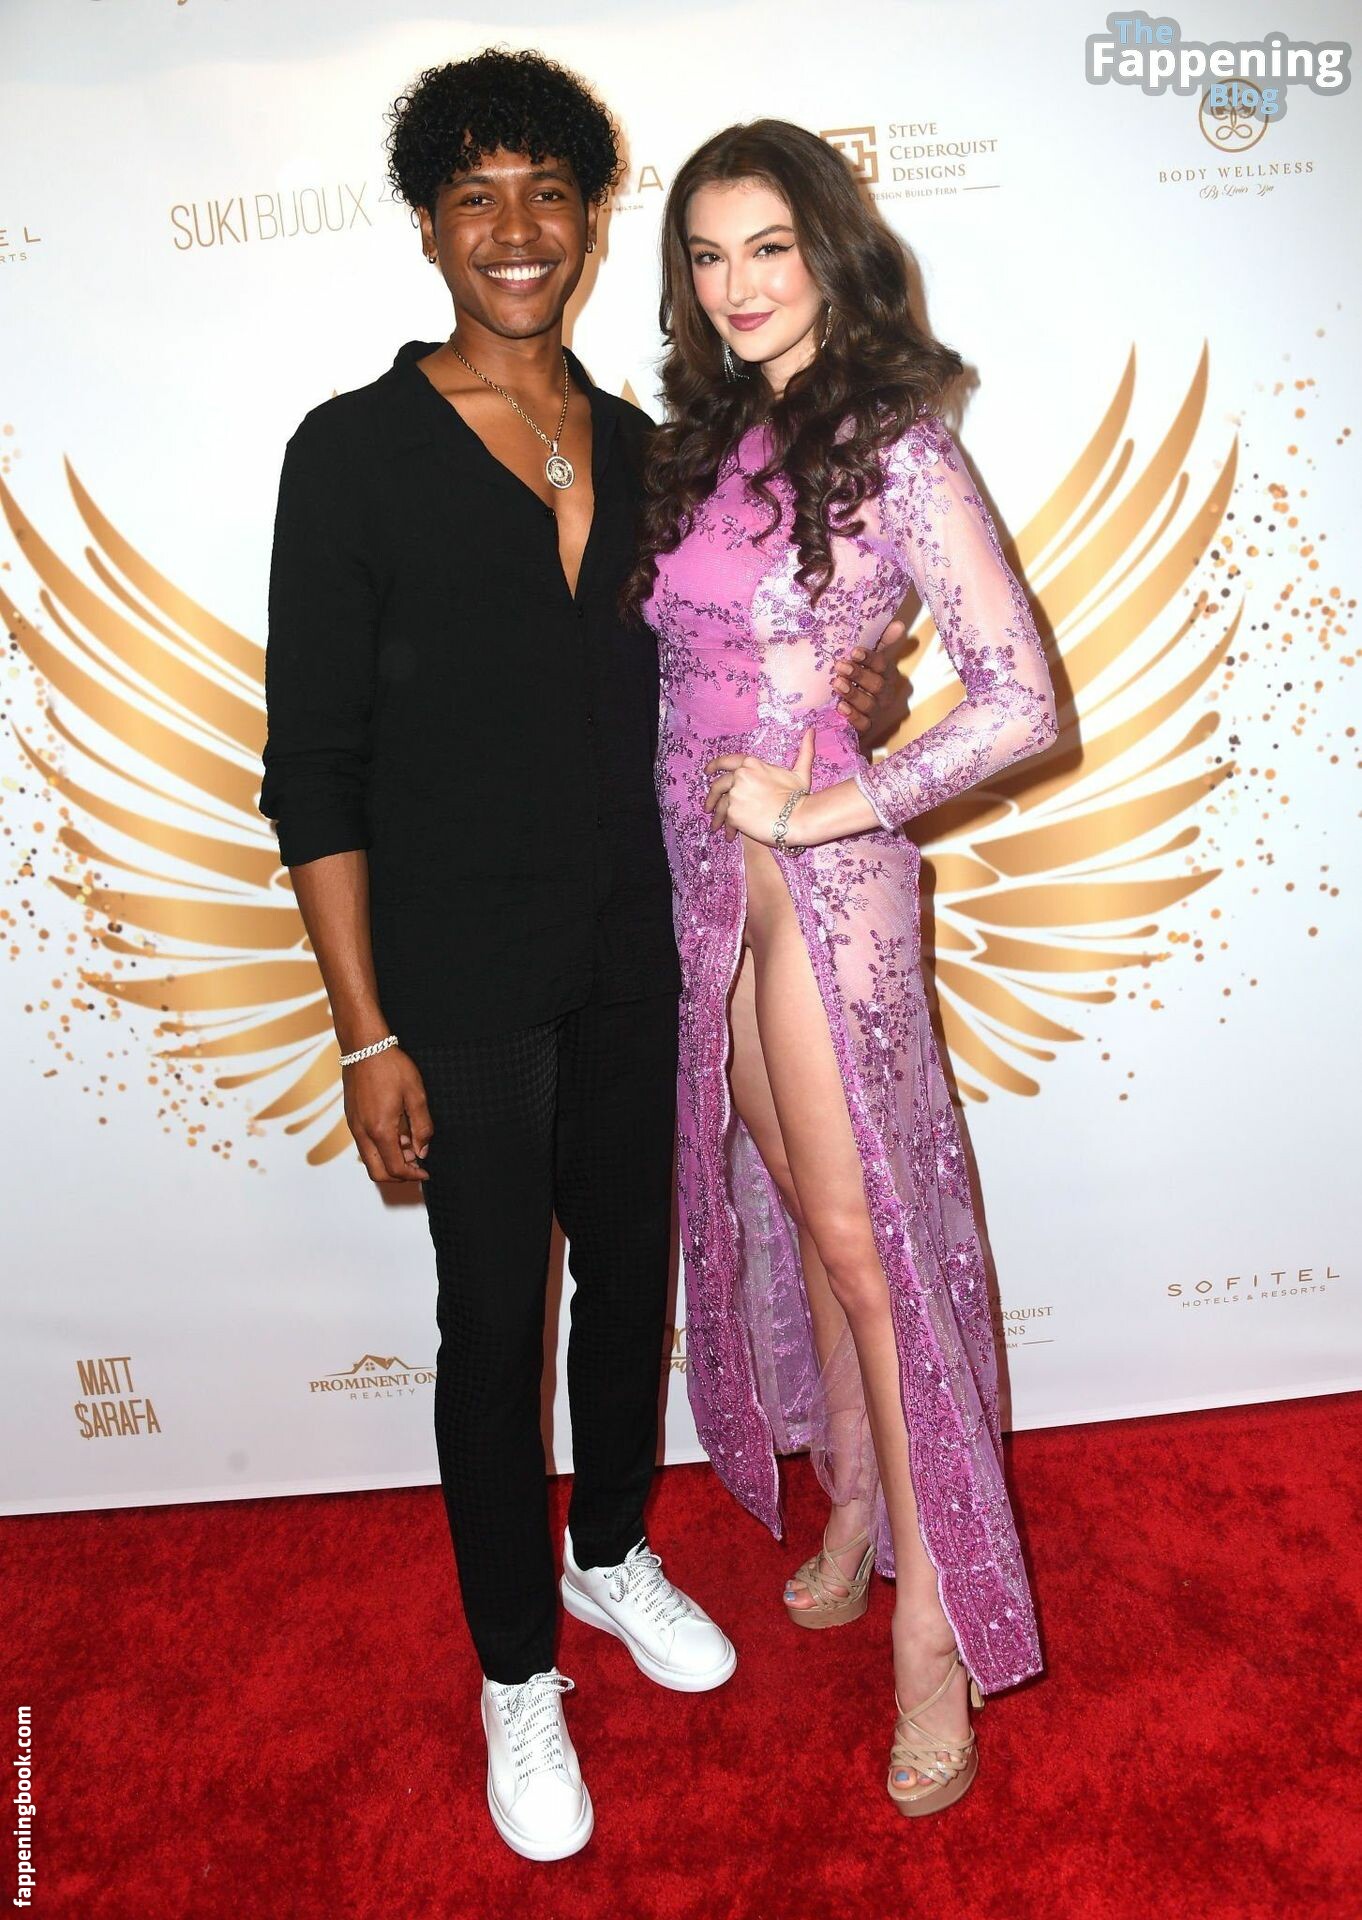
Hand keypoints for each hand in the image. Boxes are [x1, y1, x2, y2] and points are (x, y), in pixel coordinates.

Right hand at [343, 1046, 433, 1182]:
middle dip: (398, 1175)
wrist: (365, 1047)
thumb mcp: (416, 1096)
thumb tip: (422, 1150)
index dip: (412, 1175)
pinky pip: (364, 1145)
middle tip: (417, 1164)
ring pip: (369, 1160)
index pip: (395, 1168)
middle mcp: (363, 1133)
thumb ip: (422, 1127)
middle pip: (377, 1172)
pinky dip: (380, 1148)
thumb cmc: (391, 1067)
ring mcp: (354, 1127)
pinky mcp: (351, 1119)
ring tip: (409, 1144)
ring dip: (389, 1161)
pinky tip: (396, 1132)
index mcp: (380, 1130)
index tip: (425, 1171)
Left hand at [705, 726, 815, 845]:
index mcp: (751, 764)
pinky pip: (726, 820)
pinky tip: (728, 835)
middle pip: (717, 785)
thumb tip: (811, 730)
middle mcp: (739, 776)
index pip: (726, 761)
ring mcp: (735, 794)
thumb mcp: (800, 771)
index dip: (714, 765)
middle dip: (711, 796)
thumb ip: (803, 751)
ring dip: (716, 816)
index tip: (707, 772)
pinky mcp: (733, 813)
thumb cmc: (800, 796)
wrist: (797, 818)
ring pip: (719, 805)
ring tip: (716, 826)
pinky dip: (727, 828)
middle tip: (708, 806)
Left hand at [832, 616, 906, 741]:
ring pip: (869, 704)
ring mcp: (876, 712)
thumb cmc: (860, 680)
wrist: (851, 713)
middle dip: (859, 675)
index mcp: (887, 674)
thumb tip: (899, 624)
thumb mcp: (868, 660)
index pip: (882, 665)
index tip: (853, 651)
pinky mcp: (866, 728)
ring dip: (853, 694)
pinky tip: (840, 707)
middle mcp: (885, 694)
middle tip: (840, 666)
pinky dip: (852, 716)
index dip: (869, 658)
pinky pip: (862, 724)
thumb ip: (881, 643)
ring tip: (837, 684)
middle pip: (877, 684)